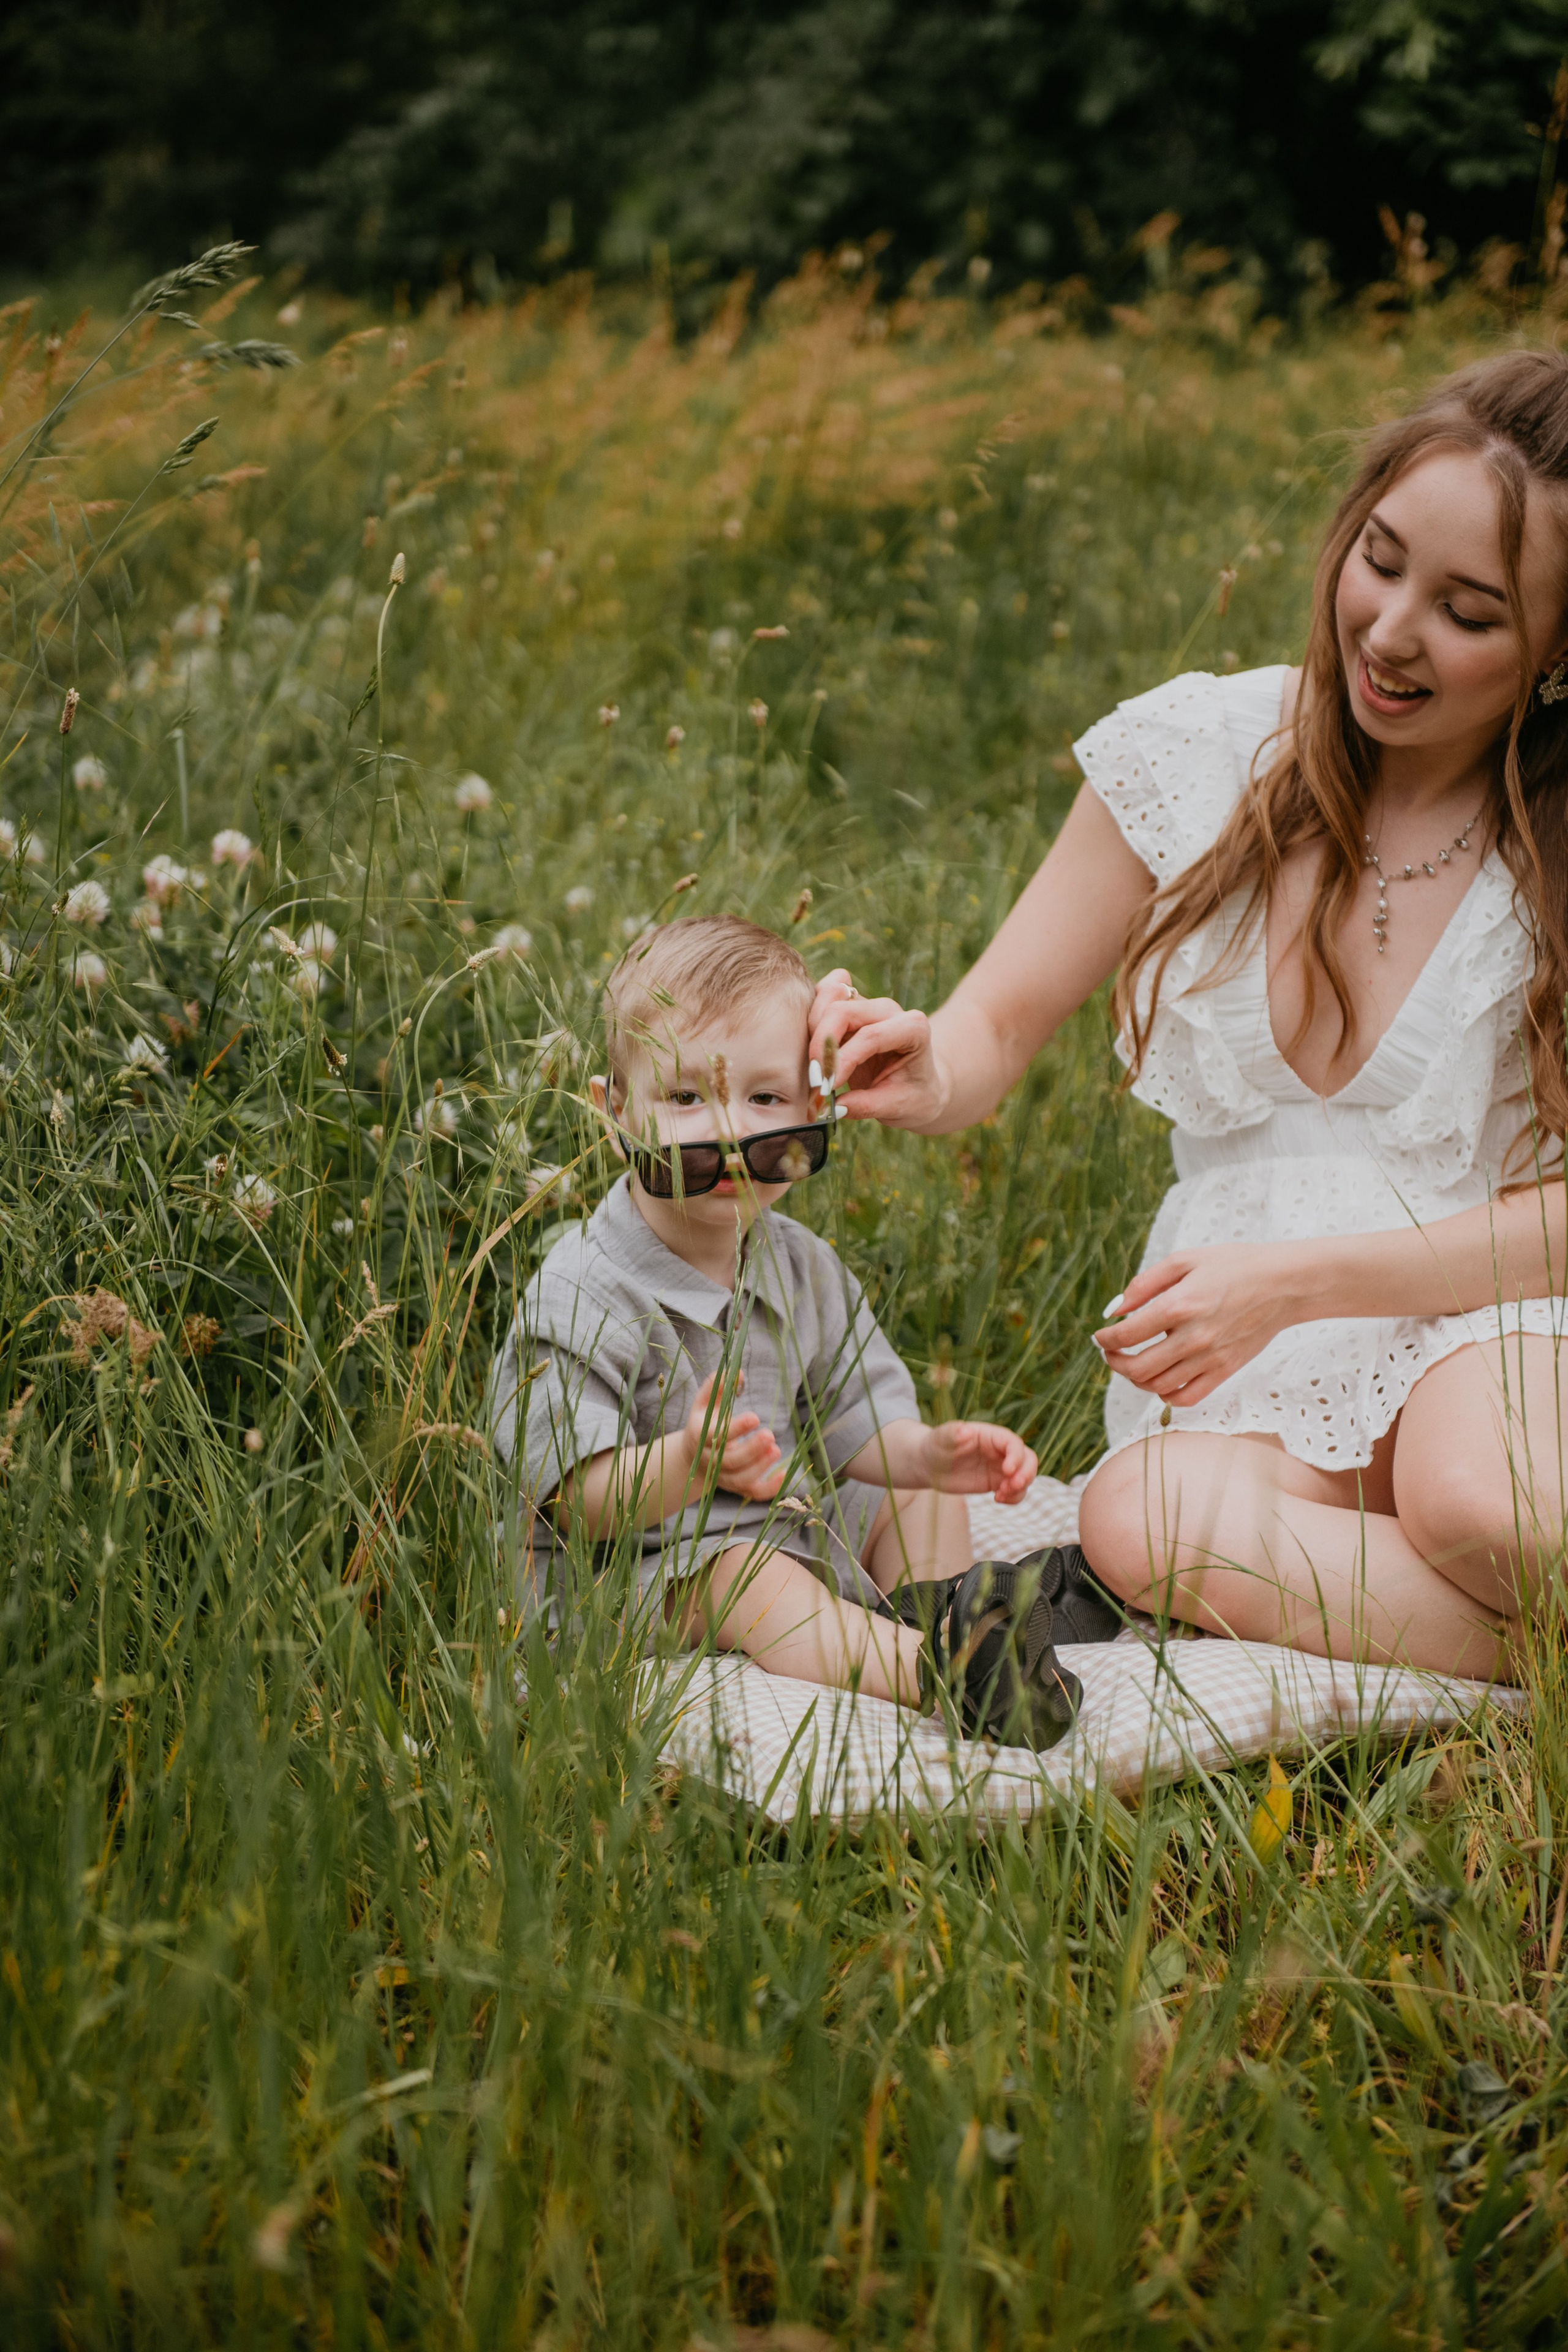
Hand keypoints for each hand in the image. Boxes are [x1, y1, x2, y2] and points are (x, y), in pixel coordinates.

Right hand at [684, 1371, 786, 1502]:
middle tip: (771, 1435)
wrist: (693, 1459)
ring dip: (760, 1467)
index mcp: (700, 1437)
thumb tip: (737, 1371)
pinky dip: (769, 1488)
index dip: (736, 1429)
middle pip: (729, 1461)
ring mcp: (723, 1477)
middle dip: (751, 1450)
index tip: (755, 1418)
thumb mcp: (704, 1404)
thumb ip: (717, 1387)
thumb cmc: (704, 1424)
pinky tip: (785, 1475)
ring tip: (777, 1449)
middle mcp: (710, 1461)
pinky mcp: (737, 1487)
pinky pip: (753, 1493)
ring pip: (740, 1479)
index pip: (716, 1436)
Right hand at [807, 968, 945, 1129]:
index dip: (842, 1060)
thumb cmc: (914, 1096)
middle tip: (815, 1080)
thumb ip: (867, 1106)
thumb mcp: (899, 1107)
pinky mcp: (849, 1005)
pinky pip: (822, 996)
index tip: (826, 1088)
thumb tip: (835, 1108)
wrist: (919, 1085)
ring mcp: (867, 1004)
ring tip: (813, 1067)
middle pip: (843, 1011)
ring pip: (828, 996)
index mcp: (913, 1029)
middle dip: (821, 1044)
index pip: (870, 1036)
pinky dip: (810, 1016)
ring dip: (812, 1030)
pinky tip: (810, 1047)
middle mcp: (889, 1010)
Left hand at [921, 1420, 1037, 1504]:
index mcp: (990, 1435)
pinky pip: (1015, 1491)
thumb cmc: (935, 1446)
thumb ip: (951, 1433)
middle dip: (1027, 1473)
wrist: (929, 1464)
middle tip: (1013, 1486)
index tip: (1007, 1470)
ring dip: (1020, 1488)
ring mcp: (1000, 1467)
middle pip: (1027, 1458)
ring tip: (1000, 1495)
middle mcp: (999, 1450)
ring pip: (1025, 1476)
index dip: (1016, 1456)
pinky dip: (1014, 1497)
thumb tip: (965, 1431)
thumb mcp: (940, 1438)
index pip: (1012, 1443)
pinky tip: (998, 1499)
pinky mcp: (996, 1482)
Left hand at [1094, 1244, 1306, 1406]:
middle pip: (1138, 1368)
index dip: (1105, 1338)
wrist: (1284, 1284)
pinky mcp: (1226, 1370)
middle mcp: (1194, 1337)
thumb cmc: (1233, 1265)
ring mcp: (1211, 1358)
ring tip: (1134, 1362)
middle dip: (1114, 1361)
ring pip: (1158, 1387)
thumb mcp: (1185, 1260)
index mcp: (1180, 1305)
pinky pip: (1187, 1397)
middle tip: (1111, 1351)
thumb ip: (1144, 1284)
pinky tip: (1162, 1379)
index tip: (1101, 1334)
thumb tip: (1115, 1310)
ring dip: (1137, 1379)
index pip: (1127, 1335)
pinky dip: (1166, 1395)